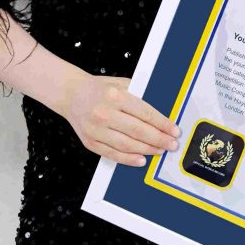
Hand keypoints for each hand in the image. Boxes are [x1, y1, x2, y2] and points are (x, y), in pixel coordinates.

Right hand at [61, 72, 180, 166]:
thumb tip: (162, 113)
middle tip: (171, 144)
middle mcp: (104, 113)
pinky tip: (141, 160)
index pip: (146, 113)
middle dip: (159, 140)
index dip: (163, 124)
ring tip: (160, 151)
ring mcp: (96, 129)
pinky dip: (128, 159)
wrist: (70, 94)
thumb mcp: (121, 84)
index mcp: (115, 96)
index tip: (174, 131)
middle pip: (139, 131)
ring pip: (127, 145)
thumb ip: (139, 96)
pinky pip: (112, 154)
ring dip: (147, 150)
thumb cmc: (98, 89)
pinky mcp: (90, 142)